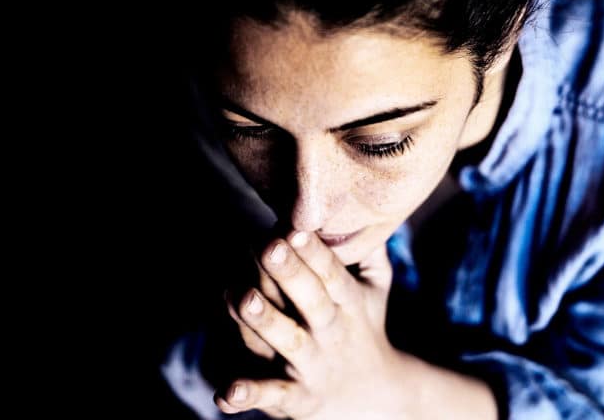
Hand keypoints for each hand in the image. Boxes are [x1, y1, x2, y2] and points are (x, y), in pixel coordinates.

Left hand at [216, 230, 411, 418]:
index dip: (314, 251)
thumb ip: (371, 251)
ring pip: (287, 341)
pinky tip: (227, 392)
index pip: (332, 273)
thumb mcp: (376, 289)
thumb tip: (364, 206)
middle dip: (291, 274)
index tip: (296, 227)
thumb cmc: (364, 327)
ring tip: (243, 297)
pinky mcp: (295, 397)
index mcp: (349, 303)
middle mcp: (331, 331)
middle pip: (311, 300)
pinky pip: (273, 395)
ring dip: (266, 322)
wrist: (376, 397)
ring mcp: (311, 364)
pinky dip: (250, 394)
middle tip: (270, 246)